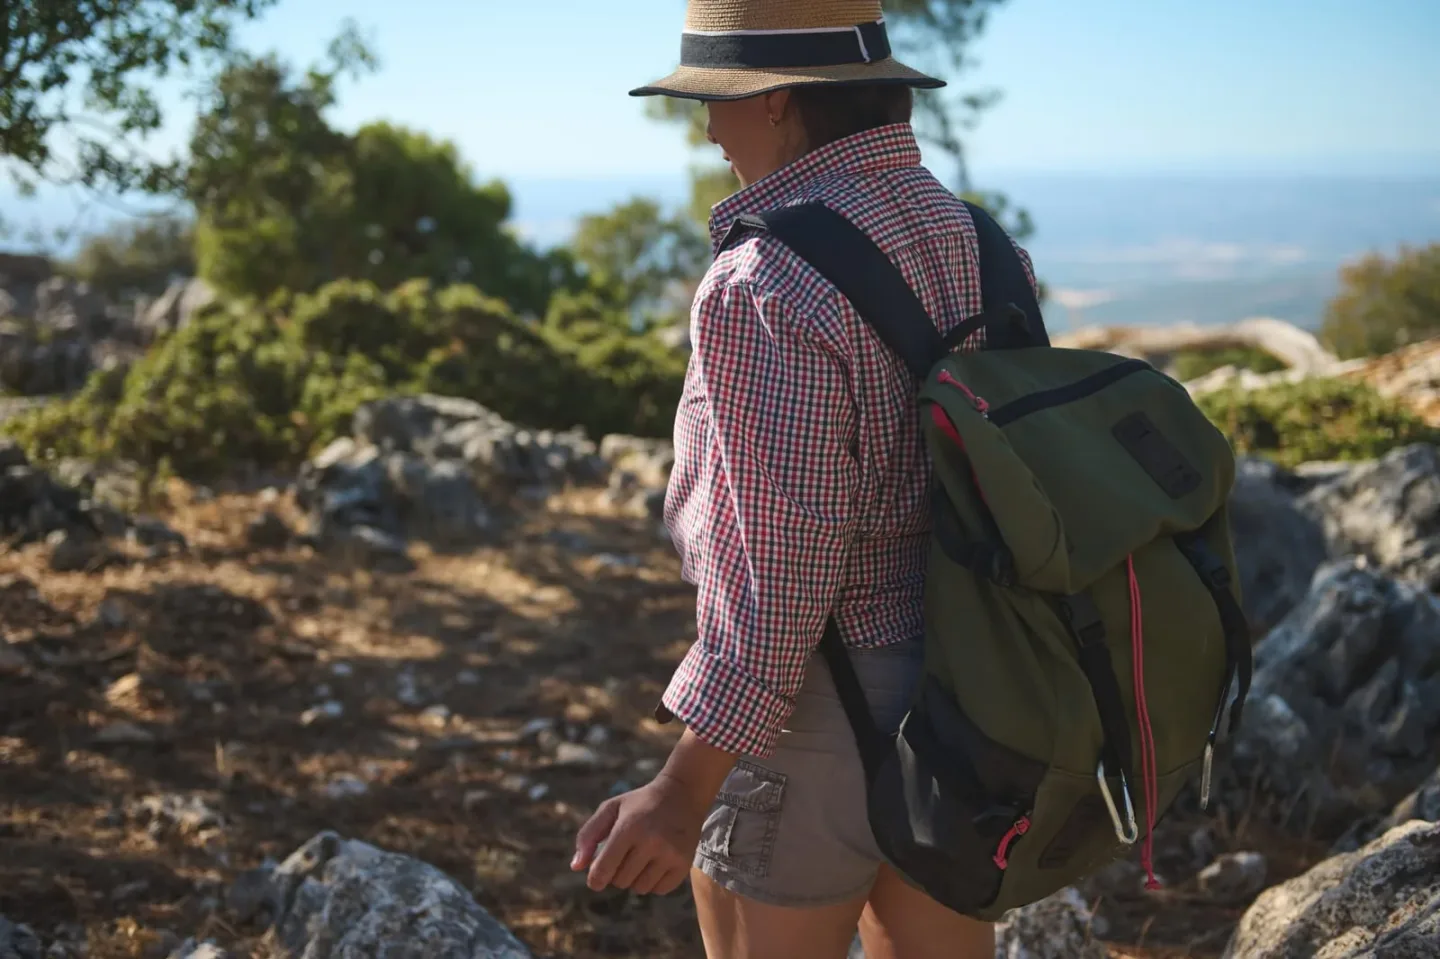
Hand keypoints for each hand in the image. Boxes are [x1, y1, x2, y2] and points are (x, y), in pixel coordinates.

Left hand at [571, 773, 709, 894]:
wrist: (682, 794)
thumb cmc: (640, 803)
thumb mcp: (611, 809)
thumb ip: (588, 835)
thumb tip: (576, 867)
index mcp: (628, 827)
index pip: (603, 870)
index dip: (595, 879)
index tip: (596, 878)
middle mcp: (651, 842)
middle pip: (620, 881)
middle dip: (617, 872)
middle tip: (625, 855)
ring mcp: (670, 854)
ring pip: (640, 888)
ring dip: (636, 878)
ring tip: (641, 857)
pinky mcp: (684, 863)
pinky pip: (659, 890)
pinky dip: (654, 882)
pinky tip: (656, 863)